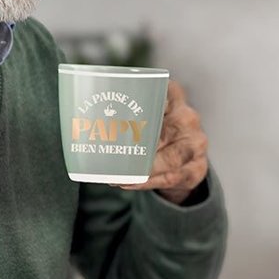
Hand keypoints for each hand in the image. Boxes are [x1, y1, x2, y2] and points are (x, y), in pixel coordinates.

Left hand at [116, 79, 208, 204]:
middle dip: (138, 147)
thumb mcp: (146, 113)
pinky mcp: (197, 168)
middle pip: (164, 132)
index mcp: (173, 96)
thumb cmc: (155, 130)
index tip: (119, 116)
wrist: (184, 156)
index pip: (159, 94)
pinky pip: (171, 177)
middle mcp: (188, 117)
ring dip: (142, 170)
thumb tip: (81, 114)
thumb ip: (124, 110)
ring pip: (170, 158)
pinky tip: (130, 183)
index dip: (141, 106)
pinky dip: (148, 182)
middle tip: (111, 156)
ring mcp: (196, 143)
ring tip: (117, 177)